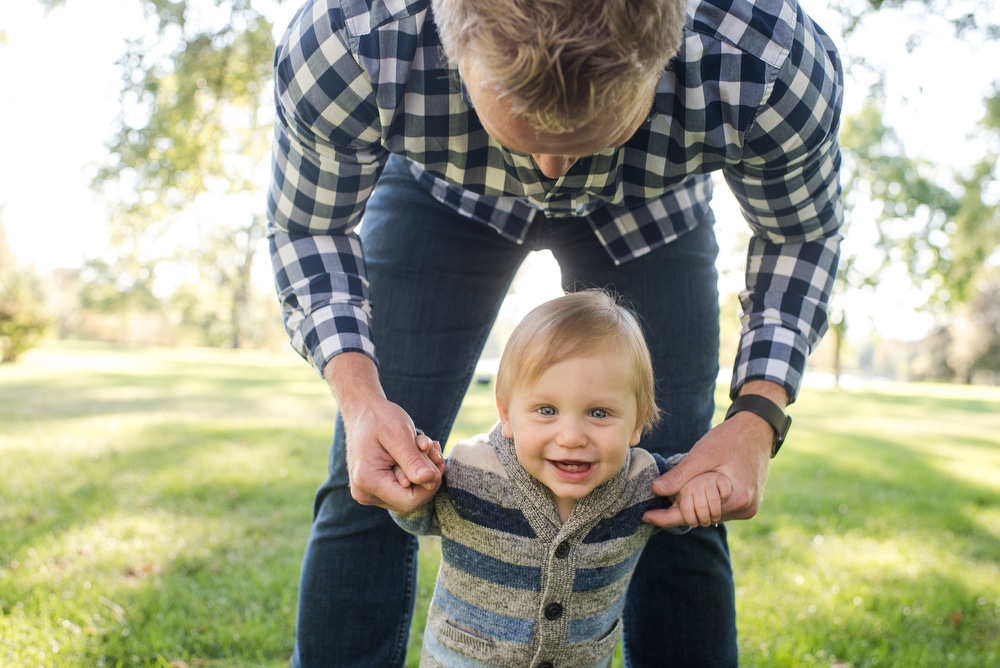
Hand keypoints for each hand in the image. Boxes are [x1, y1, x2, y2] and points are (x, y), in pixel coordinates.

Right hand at [325, 353, 444, 512]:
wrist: (362, 411)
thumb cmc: (379, 418)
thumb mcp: (399, 434)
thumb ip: (413, 460)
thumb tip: (430, 480)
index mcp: (367, 481)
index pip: (409, 501)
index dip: (429, 485)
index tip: (437, 459)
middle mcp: (365, 493)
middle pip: (410, 500)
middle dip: (427, 476)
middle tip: (432, 448)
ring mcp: (368, 493)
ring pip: (407, 495)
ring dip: (422, 473)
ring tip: (424, 445)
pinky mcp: (374, 489)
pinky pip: (401, 489)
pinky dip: (413, 472)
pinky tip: (416, 452)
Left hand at [643, 381, 783, 528]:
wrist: (758, 429)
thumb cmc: (730, 439)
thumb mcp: (702, 455)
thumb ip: (679, 475)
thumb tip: (655, 490)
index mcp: (735, 498)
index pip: (693, 516)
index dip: (666, 518)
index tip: (645, 516)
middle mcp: (744, 509)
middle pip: (700, 518)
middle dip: (681, 507)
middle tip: (669, 489)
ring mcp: (747, 509)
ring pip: (709, 515)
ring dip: (694, 504)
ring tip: (688, 483)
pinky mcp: (747, 505)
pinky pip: (718, 509)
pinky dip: (706, 501)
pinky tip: (700, 485)